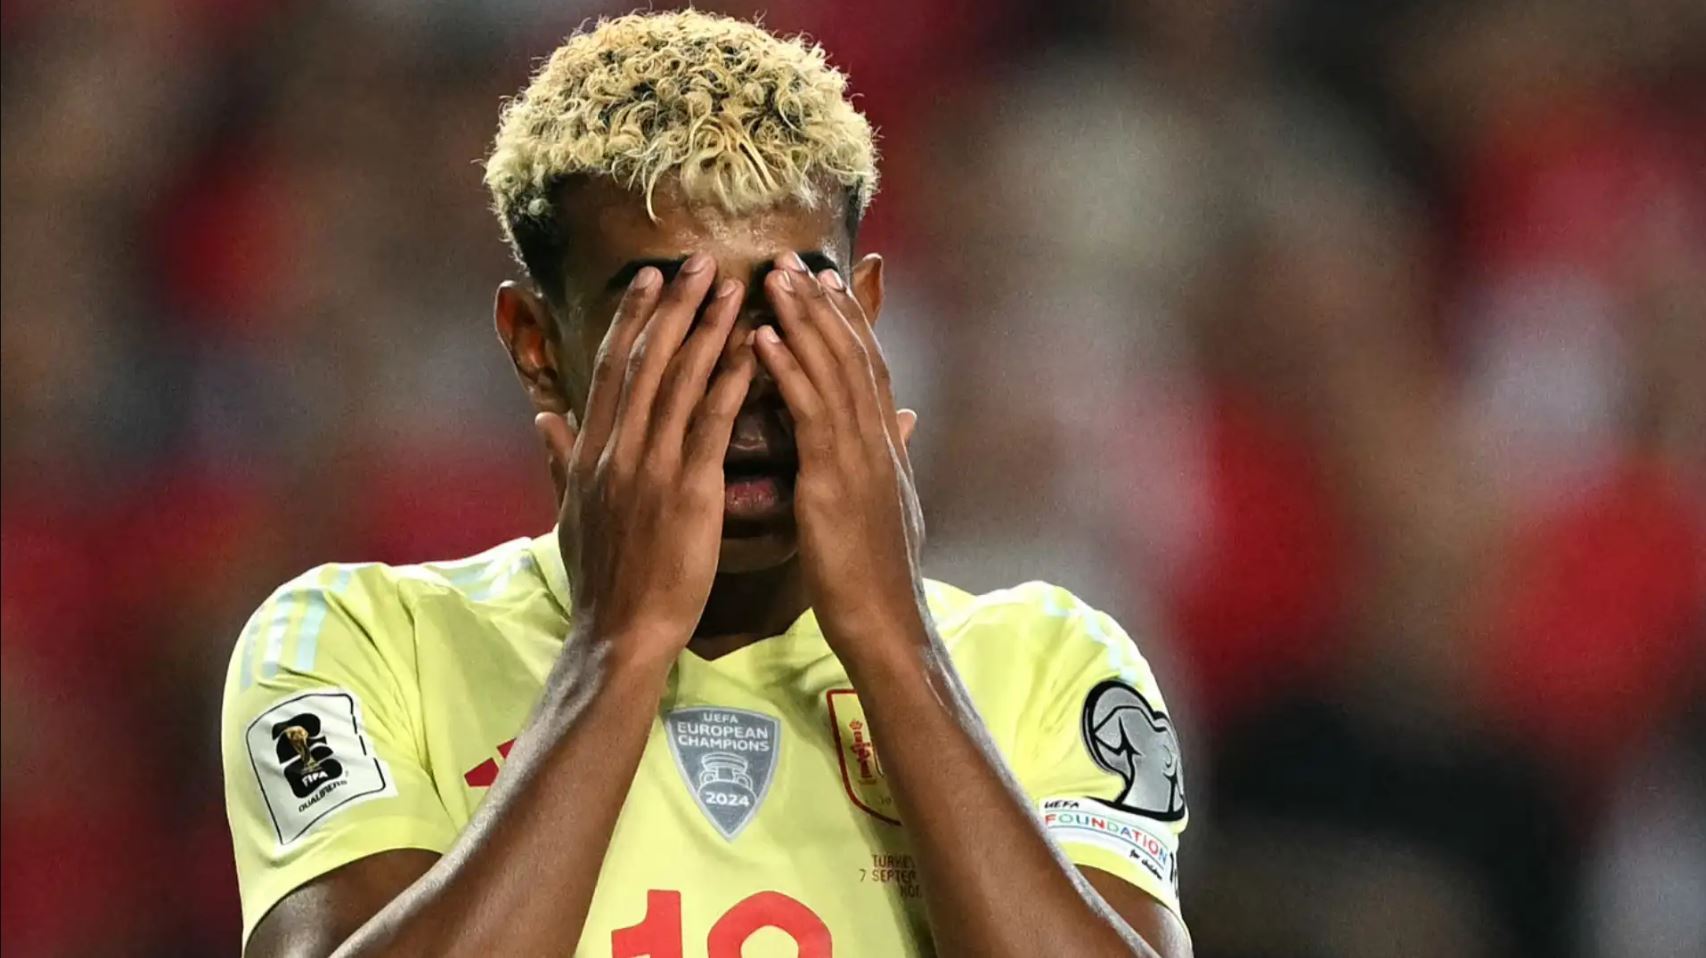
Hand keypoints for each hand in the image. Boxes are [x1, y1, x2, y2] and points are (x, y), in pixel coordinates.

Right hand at [535, 254, 755, 664]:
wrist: (620, 632)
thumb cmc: (604, 581)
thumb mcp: (569, 513)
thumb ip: (560, 459)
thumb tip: (544, 417)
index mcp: (592, 451)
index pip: (612, 368)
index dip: (633, 319)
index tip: (651, 279)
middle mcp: (618, 448)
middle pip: (646, 359)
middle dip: (674, 306)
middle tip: (700, 261)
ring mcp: (651, 467)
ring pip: (679, 381)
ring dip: (707, 328)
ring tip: (733, 287)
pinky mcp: (688, 490)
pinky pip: (712, 422)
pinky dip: (731, 380)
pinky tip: (753, 349)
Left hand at [753, 254, 925, 651]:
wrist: (886, 624)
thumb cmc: (876, 578)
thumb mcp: (889, 508)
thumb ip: (892, 460)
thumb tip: (905, 425)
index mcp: (887, 448)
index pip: (869, 369)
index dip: (850, 323)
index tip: (828, 284)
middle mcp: (879, 441)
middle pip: (853, 355)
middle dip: (823, 306)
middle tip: (793, 261)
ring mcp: (860, 457)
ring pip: (833, 372)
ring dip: (803, 320)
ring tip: (774, 279)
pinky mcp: (835, 479)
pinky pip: (810, 412)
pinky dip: (789, 370)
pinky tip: (764, 338)